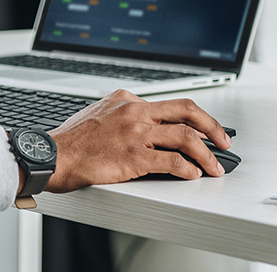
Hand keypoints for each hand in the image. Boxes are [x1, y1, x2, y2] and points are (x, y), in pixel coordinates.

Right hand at [44, 89, 231, 192]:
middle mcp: (134, 111)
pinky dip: (189, 169)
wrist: (53, 156)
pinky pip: (173, 162)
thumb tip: (145, 130)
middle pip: (185, 110)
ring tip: (214, 166)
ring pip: (185, 136)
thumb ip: (121, 117)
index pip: (167, 104)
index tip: (200, 128)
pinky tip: (193, 176)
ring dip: (206, 153)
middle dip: (211, 125)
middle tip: (223, 140)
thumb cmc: (71, 142)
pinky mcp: (135, 156)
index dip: (189, 118)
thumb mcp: (97, 115)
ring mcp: (136, 133)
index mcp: (125, 100)